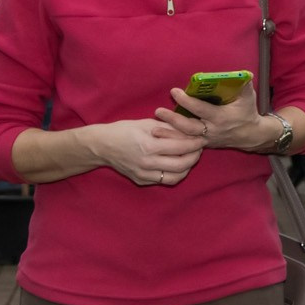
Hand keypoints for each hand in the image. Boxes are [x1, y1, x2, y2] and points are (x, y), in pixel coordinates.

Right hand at [89, 118, 203, 186]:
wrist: (102, 146)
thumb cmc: (123, 130)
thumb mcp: (146, 123)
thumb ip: (168, 127)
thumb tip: (189, 129)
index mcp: (149, 146)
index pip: (180, 147)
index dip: (195, 143)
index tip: (202, 138)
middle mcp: (147, 163)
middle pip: (181, 165)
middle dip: (195, 156)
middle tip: (199, 149)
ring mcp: (144, 175)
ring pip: (175, 177)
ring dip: (187, 168)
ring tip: (190, 157)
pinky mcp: (141, 181)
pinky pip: (164, 180)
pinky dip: (174, 174)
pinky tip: (177, 164)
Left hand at [157, 76, 266, 149]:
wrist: (250, 135)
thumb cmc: (247, 112)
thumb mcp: (248, 97)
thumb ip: (243, 84)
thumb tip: (240, 73)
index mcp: (221, 117)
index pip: (201, 109)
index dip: (187, 101)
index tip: (174, 91)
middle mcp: (212, 129)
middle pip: (189, 127)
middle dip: (173, 120)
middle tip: (159, 111)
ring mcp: (207, 139)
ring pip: (186, 139)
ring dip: (169, 134)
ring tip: (154, 129)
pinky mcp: (203, 143)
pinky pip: (187, 144)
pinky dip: (174, 141)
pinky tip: (161, 138)